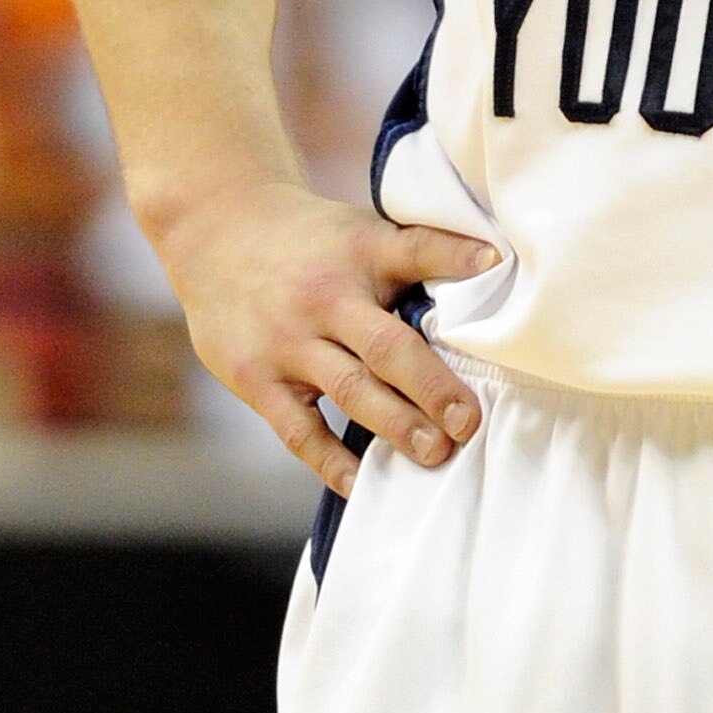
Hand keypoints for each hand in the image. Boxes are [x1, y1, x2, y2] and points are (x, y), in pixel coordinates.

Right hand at [154, 177, 501, 494]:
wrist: (217, 230)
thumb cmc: (310, 240)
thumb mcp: (359, 230)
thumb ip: (411, 256)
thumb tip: (491, 272)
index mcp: (360, 251)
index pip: (415, 248)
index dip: (455, 255)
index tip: (495, 263)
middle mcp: (326, 298)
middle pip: (386, 345)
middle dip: (431, 386)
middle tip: (469, 421)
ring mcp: (288, 341)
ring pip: (349, 390)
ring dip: (395, 426)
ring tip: (435, 453)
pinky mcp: (256, 378)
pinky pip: (297, 428)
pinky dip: (328, 460)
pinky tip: (360, 482)